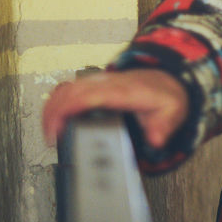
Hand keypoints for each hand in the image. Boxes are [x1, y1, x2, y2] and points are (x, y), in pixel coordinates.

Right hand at [42, 68, 189, 149]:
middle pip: (70, 92)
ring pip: (65, 88)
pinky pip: (67, 88)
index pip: (89, 96)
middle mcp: (108, 82)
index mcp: (124, 91)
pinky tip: (53, 119)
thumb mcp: (172, 112)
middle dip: (53, 114)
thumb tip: (155, 140)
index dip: (67, 110)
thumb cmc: (165, 97)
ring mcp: (99, 81)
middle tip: (50, 139)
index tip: (57, 129)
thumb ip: (163, 128)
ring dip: (51, 108)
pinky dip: (55, 103)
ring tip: (49, 132)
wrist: (167, 81)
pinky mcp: (93, 84)